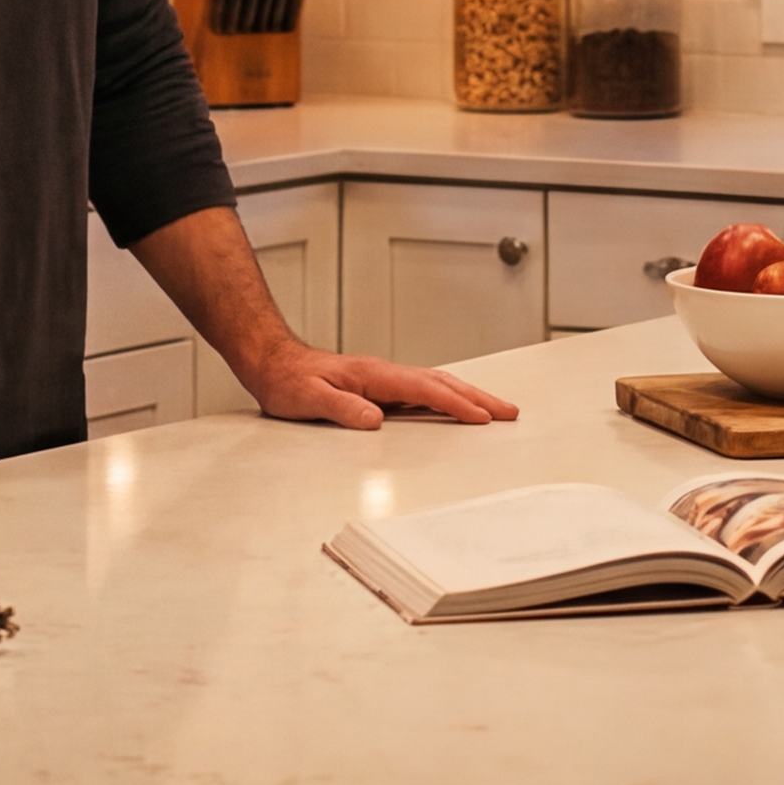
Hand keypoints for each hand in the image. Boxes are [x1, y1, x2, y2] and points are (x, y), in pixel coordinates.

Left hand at [235, 349, 520, 431]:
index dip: (455, 403)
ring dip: (468, 396)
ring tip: (495, 410)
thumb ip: (341, 408)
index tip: (481, 416)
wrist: (273, 364)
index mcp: (374, 375)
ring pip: (436, 385)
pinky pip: (424, 392)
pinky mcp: (380, 388)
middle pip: (441, 382)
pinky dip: (448, 398)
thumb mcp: (308, 398)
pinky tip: (456, 408)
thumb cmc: (288, 381)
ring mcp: (384, 380)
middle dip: (477, 397)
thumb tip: (375, 421)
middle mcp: (385, 374)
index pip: (425, 389)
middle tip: (509, 412)